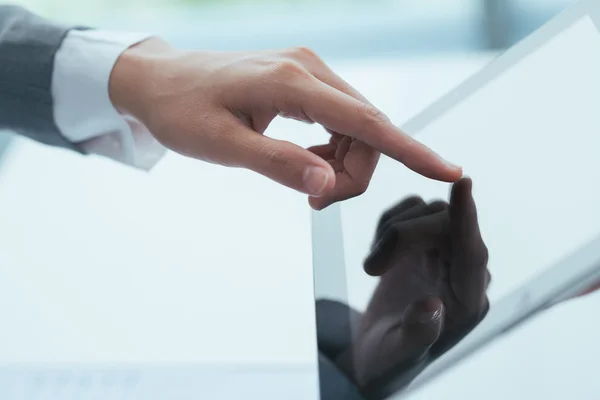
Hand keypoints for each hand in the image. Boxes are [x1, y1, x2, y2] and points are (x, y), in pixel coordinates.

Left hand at [109, 38, 461, 209]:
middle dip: (355, 172)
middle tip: (316, 202)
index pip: (366, 122)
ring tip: (306, 185)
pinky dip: (333, 149)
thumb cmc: (182, 111)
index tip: (451, 171)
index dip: (411, 150)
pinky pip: (339, 119)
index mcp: (291, 81)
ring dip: (344, 163)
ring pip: (356, 126)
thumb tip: (328, 185)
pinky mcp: (303, 79)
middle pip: (366, 129)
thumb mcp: (221, 146)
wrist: (160, 81)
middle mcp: (309, 69)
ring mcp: (308, 71)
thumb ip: (277, 165)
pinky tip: (306, 160)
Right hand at [339, 178, 489, 392]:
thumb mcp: (398, 354)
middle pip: (444, 225)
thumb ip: (418, 332)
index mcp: (467, 302)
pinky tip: (379, 255)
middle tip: (370, 268)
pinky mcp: (422, 245)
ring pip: (428, 213)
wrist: (377, 352)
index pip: (472, 253)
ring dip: (393, 232)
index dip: (467, 219)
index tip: (463, 184)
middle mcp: (461, 273)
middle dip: (402, 237)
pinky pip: (411, 213)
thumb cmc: (391, 359)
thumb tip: (433, 304)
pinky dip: (388, 225)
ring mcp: (442, 256)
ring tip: (372, 268)